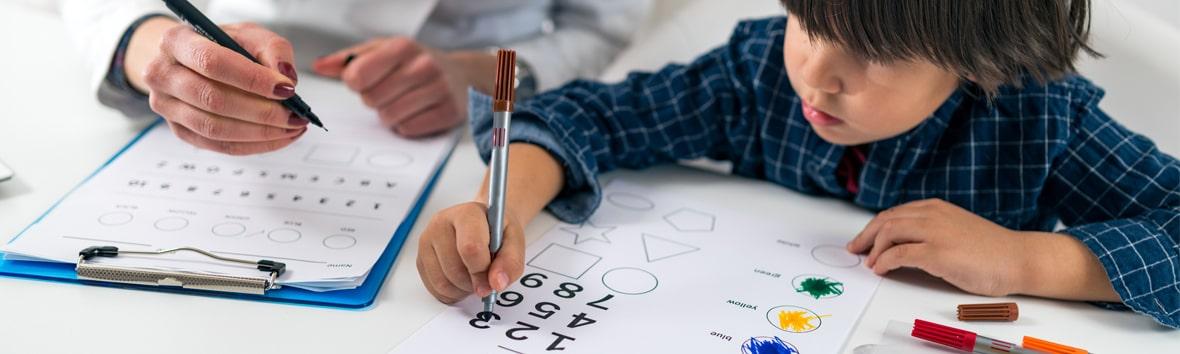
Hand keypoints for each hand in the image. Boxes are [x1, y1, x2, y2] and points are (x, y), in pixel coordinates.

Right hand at [140, 22, 307, 154]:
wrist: (192, 60)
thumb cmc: (223, 45)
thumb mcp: (249, 35)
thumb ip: (273, 50)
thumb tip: (287, 78)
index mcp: (176, 42)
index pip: (213, 63)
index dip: (252, 79)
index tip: (286, 89)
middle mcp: (162, 74)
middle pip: (213, 100)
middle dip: (262, 112)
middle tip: (295, 116)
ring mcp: (166, 107)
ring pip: (215, 129)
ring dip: (260, 133)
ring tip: (292, 128)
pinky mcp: (180, 130)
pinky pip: (218, 145)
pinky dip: (253, 145)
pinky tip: (278, 137)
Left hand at [312, 38, 488, 136]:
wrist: (460, 74)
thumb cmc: (415, 63)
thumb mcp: (382, 51)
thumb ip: (348, 59)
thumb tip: (319, 67)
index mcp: (402, 46)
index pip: (358, 75)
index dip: (356, 83)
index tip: (365, 80)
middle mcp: (424, 65)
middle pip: (372, 99)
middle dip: (375, 100)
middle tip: (389, 92)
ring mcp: (439, 89)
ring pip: (390, 117)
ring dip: (390, 115)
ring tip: (403, 102)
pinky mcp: (448, 113)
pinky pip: (409, 130)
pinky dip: (407, 126)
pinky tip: (416, 112)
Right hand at [416, 201, 525, 303]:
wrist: (484, 224)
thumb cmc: (497, 231)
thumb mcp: (515, 241)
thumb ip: (510, 262)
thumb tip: (496, 283)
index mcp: (467, 214)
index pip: (470, 248)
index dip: (482, 272)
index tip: (492, 283)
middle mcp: (441, 223)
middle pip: (455, 269)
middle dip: (474, 282)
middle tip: (486, 276)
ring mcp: (427, 240)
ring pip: (442, 283)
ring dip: (463, 289)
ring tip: (474, 276)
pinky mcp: (420, 258)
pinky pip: (434, 289)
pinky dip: (452, 293)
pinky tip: (462, 280)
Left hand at [846, 198, 1027, 296]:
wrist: (1018, 258)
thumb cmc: (990, 250)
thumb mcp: (954, 230)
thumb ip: (930, 231)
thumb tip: (901, 245)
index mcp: (935, 207)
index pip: (894, 213)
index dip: (873, 227)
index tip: (862, 240)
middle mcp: (932, 214)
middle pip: (885, 220)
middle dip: (865, 236)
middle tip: (855, 250)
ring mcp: (935, 232)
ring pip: (888, 233)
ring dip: (873, 250)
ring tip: (869, 264)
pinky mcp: (937, 253)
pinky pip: (899, 254)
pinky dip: (884, 262)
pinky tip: (881, 270)